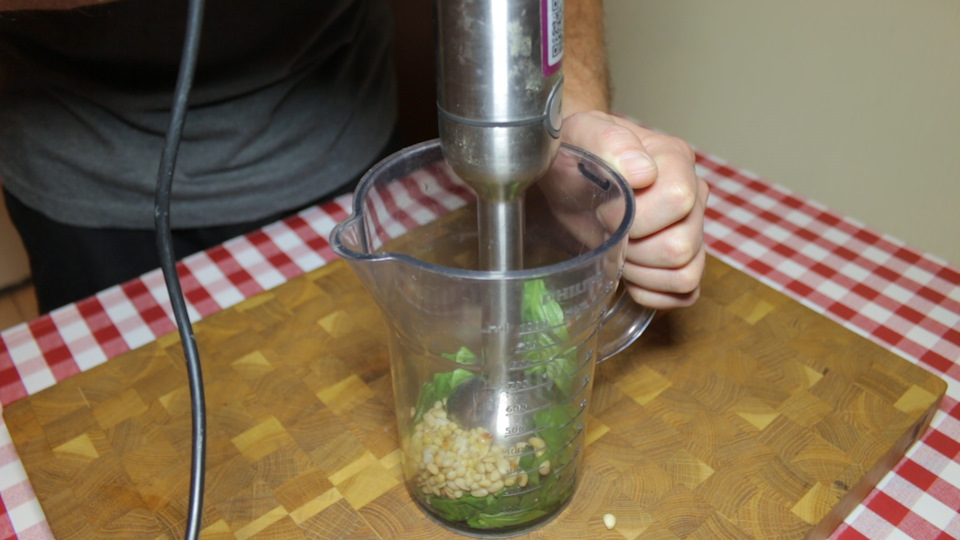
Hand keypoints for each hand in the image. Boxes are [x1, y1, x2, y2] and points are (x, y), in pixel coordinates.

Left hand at [561, 111, 707, 309]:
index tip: (603, 209)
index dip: (635, 216)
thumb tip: (644, 172)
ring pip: (685, 275)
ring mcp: (694, 230)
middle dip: (633, 248)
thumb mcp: (582, 133)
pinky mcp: (685, 261)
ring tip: (617, 250)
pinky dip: (652, 292)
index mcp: (676, 160)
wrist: (569, 175)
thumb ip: (611, 142)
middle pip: (680, 247)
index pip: (678, 201)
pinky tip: (628, 271)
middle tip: (607, 232)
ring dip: (641, 273)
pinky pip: (685, 294)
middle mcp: (695, 195)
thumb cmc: (578, 153)